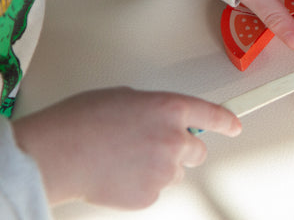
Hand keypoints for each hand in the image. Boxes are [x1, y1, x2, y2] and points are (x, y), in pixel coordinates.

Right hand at [12, 87, 240, 208]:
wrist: (58, 153)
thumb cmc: (82, 120)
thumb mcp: (126, 98)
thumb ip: (155, 109)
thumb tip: (160, 120)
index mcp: (171, 109)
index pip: (213, 116)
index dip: (227, 122)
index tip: (235, 126)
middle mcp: (175, 139)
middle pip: (197, 151)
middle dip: (182, 150)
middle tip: (154, 147)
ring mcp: (165, 170)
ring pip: (175, 172)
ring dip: (159, 167)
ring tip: (126, 160)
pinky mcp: (150, 195)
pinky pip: (155, 190)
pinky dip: (141, 185)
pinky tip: (118, 175)